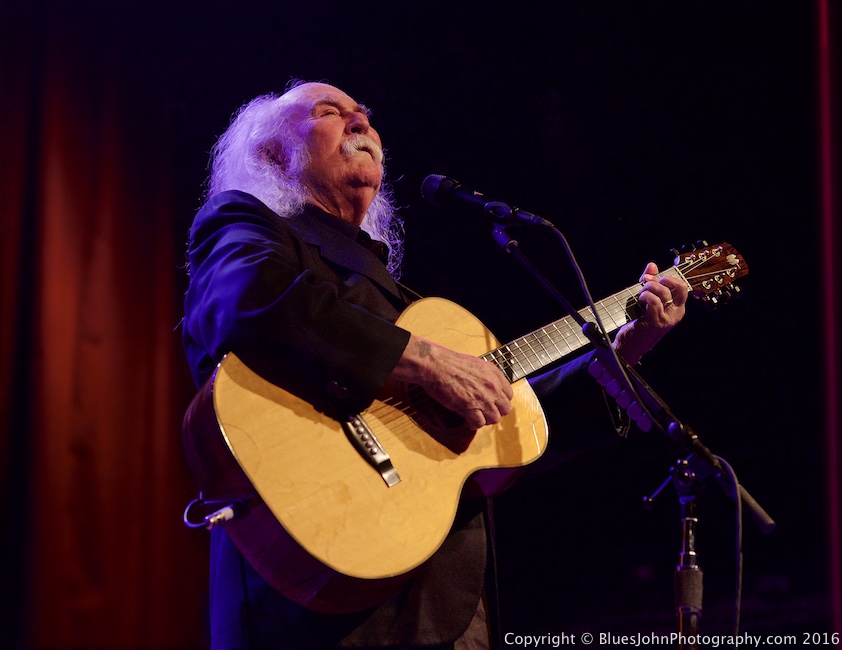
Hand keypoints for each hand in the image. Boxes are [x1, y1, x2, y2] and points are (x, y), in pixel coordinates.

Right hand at [390, 335, 512, 429]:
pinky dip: (474, 424)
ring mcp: (482, 398)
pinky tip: (468, 421)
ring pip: (494, 418)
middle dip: (496, 412)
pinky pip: (479, 423)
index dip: (500, 401)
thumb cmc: (451, 363)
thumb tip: (487, 386)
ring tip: (476, 417)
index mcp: (495, 374)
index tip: (493, 403)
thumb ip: (486, 376)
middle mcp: (492, 387)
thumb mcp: (476, 364)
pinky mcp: (470, 407)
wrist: (436, 365)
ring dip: (485, 420)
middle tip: (485, 412)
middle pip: (505, 409)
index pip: (509, 395)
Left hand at [612, 262, 687, 363]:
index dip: (666, 278)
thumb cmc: (637, 322)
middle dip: (659, 280)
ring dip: (647, 289)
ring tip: (639, 297)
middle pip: (679, 286)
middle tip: (643, 285)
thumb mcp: (646, 299)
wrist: (629, 346)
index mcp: (677, 308)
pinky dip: (644, 297)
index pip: (682, 285)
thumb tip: (652, 265)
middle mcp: (676, 313)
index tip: (649, 279)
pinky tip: (639, 302)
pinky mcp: (656, 322)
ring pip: (663, 292)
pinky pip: (653, 301)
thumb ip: (650, 281)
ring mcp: (667, 318)